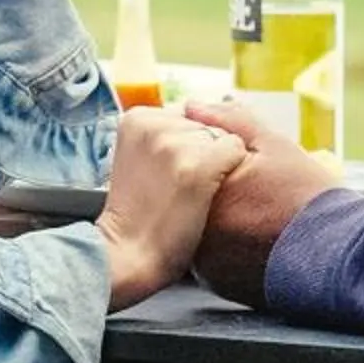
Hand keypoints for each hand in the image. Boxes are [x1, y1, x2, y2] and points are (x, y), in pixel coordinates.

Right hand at [94, 108, 251, 309]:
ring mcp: (174, 143)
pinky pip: (235, 151)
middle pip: (205, 124)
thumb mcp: (139, 157)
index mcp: (136, 118)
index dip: (187, 147)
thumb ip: (163, 133)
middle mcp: (154, 123)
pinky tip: (206, 194)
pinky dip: (230, 172)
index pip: (186, 115)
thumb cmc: (138, 214)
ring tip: (188, 194)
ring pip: (221, 137)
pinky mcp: (197, 164)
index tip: (169, 174)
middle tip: (178, 187)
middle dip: (202, 152)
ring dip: (216, 165)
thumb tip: (198, 107)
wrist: (128, 254)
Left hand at [182, 99, 343, 305]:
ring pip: (194, 228)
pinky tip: (250, 235)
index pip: (186, 165)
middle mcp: (195, 227)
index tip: (238, 165)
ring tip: (251, 212)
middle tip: (247, 189)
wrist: (336, 251)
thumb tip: (191, 105)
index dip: (208, 159)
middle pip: (187, 198)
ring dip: (212, 217)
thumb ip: (229, 121)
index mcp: (205, 189)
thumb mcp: (273, 145)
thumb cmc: (307, 194)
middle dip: (206, 188)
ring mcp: (203, 260)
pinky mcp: (216, 282)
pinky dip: (221, 245)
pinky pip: (207, 256)